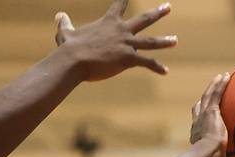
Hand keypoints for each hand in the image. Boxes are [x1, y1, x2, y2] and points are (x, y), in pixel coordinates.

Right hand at [54, 1, 175, 80]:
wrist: (74, 60)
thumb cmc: (69, 47)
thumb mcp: (65, 32)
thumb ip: (64, 22)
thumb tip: (59, 15)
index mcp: (108, 21)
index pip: (120, 5)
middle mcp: (121, 30)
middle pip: (144, 19)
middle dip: (157, 12)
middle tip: (168, 7)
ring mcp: (126, 44)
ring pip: (150, 41)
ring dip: (164, 41)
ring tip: (175, 40)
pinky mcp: (128, 58)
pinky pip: (147, 62)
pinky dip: (157, 67)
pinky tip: (165, 71)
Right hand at [190, 72, 229, 156]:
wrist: (205, 156)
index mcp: (197, 135)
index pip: (197, 123)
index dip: (199, 116)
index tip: (201, 112)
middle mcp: (198, 122)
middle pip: (199, 107)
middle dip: (204, 99)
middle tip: (210, 93)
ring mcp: (204, 115)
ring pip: (208, 96)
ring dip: (214, 85)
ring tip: (222, 77)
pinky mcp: (211, 111)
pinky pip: (216, 93)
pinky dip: (220, 84)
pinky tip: (227, 75)